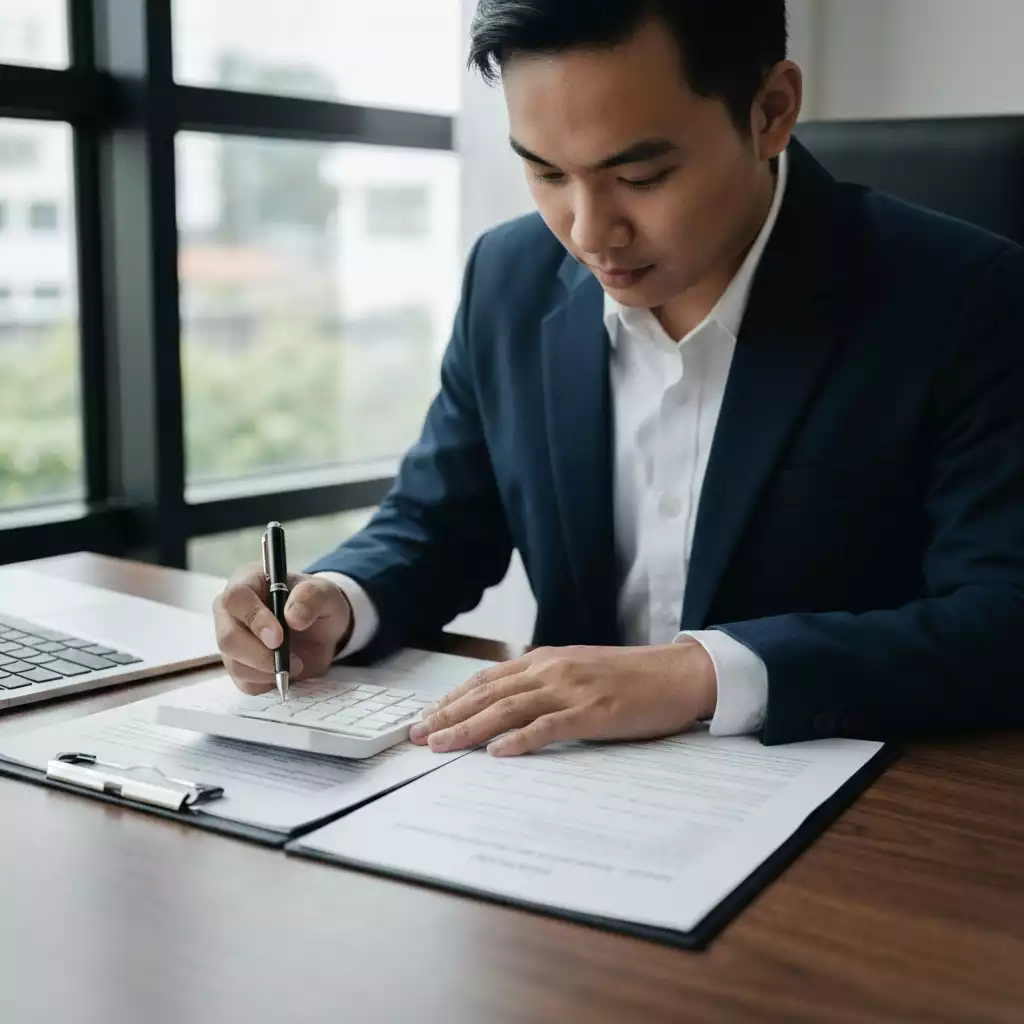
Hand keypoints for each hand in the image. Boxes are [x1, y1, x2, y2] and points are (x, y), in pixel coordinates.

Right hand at [213, 565, 352, 694]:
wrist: (322, 629)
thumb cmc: (316, 603)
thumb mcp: (325, 593)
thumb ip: (311, 597)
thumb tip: (293, 617)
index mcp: (247, 582)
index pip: (235, 599)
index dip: (254, 619)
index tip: (279, 637)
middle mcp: (230, 611)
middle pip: (228, 637)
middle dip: (260, 654)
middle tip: (292, 660)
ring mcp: (231, 640)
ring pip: (234, 664)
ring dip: (268, 670)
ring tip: (297, 663)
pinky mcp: (239, 665)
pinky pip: (245, 682)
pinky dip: (268, 682)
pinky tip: (286, 672)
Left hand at [409, 641, 716, 756]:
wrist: (678, 673)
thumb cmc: (630, 676)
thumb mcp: (578, 670)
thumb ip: (544, 683)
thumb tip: (507, 706)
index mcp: (546, 660)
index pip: (487, 680)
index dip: (453, 699)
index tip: (426, 716)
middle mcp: (552, 670)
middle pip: (488, 694)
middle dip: (449, 715)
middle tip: (418, 735)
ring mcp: (572, 689)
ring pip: (509, 709)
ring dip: (470, 727)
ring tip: (442, 744)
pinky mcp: (594, 711)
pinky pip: (549, 726)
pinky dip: (520, 739)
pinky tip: (497, 752)